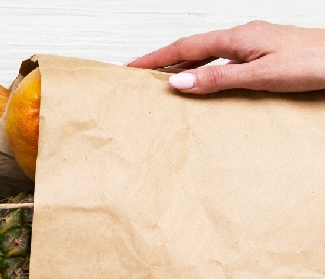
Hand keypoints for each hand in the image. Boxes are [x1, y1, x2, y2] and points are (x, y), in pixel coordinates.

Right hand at [128, 21, 324, 93]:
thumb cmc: (314, 62)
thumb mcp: (260, 75)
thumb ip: (218, 79)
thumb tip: (179, 82)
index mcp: (238, 38)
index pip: (185, 47)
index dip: (156, 57)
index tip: (132, 66)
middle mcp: (245, 36)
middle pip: (194, 46)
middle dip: (165, 59)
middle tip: (141, 72)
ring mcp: (257, 41)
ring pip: (210, 52)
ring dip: (186, 63)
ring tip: (166, 77)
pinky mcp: (267, 51)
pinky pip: (226, 57)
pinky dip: (207, 66)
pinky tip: (209, 76)